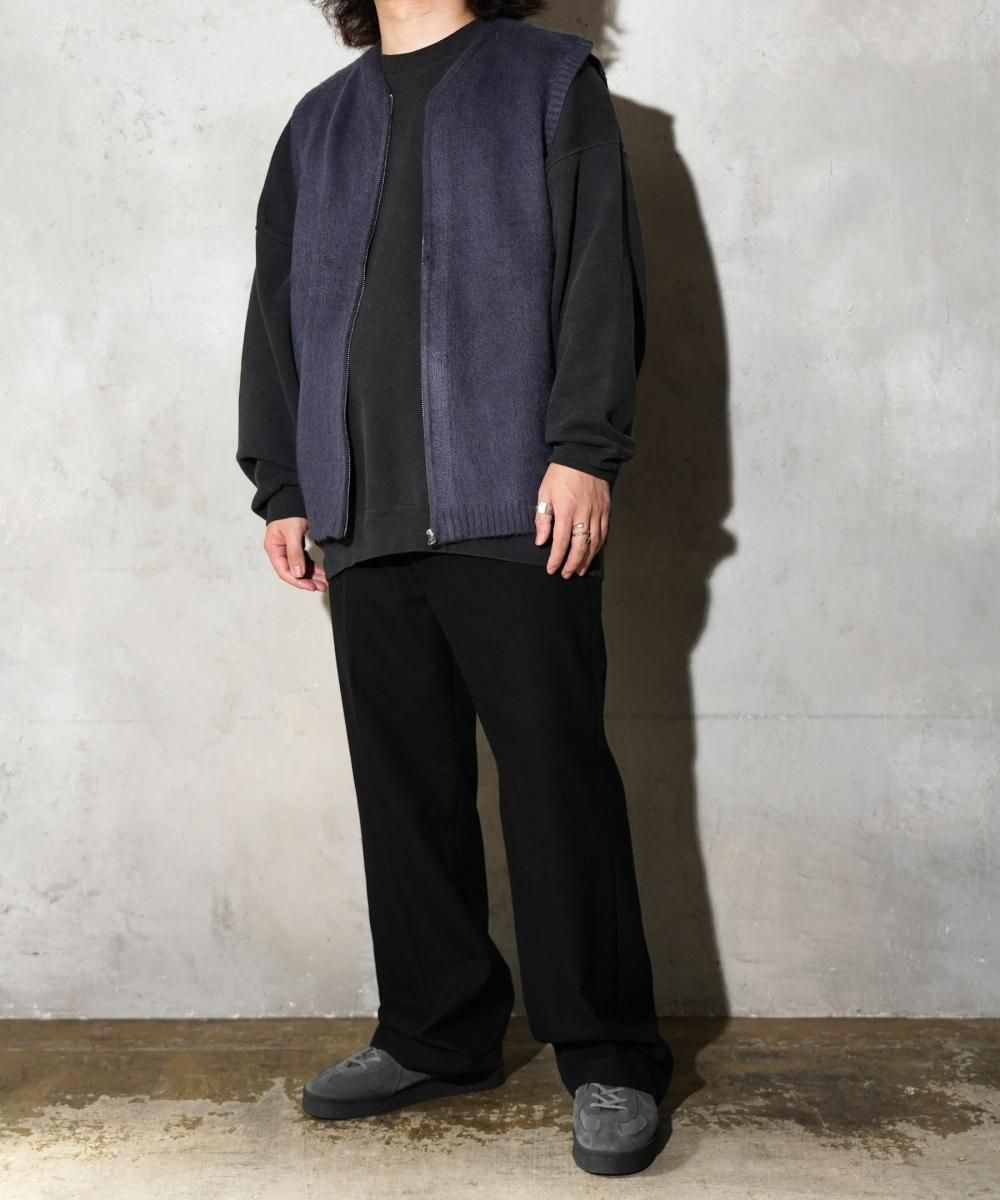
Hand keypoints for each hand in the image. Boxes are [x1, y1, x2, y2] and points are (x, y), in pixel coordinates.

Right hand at [263, 517, 327, 591]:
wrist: (291, 498)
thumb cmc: (289, 513)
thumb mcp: (292, 532)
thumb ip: (294, 553)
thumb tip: (297, 574)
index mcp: (273, 549)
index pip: (284, 571)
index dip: (298, 581)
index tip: (311, 587)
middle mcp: (279, 552)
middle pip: (293, 572)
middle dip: (307, 581)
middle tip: (322, 586)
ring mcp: (288, 550)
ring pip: (300, 568)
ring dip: (312, 576)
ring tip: (325, 583)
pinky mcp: (296, 547)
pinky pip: (305, 561)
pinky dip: (313, 568)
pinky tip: (322, 573)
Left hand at [534, 463, 608, 577]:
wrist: (584, 454)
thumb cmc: (560, 473)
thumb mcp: (544, 492)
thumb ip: (543, 519)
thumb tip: (541, 541)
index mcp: (566, 510)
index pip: (561, 542)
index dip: (556, 559)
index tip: (551, 569)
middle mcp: (584, 514)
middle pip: (581, 547)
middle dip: (573, 564)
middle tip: (566, 574)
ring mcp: (597, 512)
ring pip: (594, 543)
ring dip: (587, 559)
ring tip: (579, 570)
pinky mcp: (606, 509)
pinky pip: (603, 533)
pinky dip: (598, 546)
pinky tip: (592, 553)